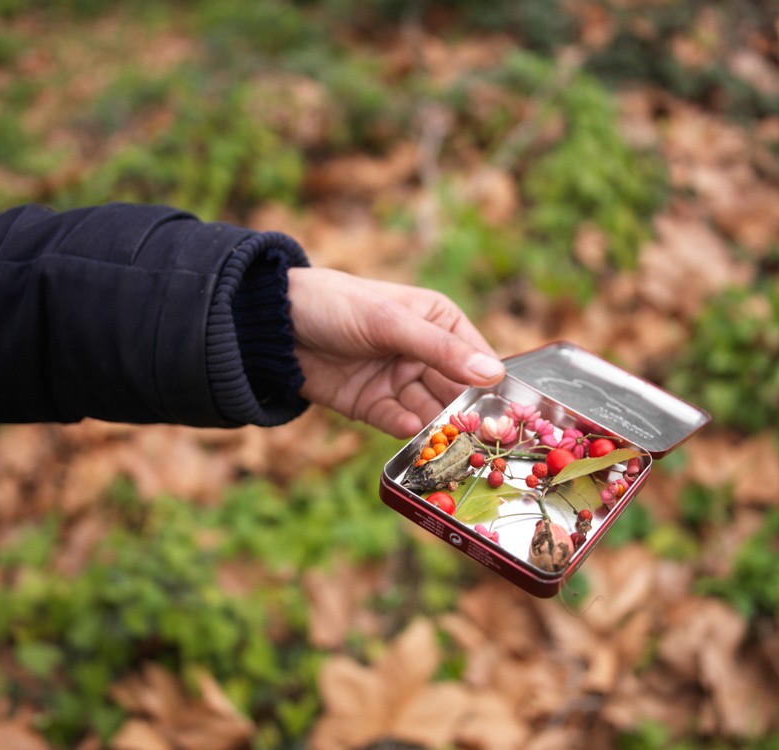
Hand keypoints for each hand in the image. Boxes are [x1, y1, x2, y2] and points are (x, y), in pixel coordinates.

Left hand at [287, 267, 505, 437]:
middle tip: (479, 438)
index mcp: (438, 322)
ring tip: (446, 442)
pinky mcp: (373, 405)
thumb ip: (441, 350)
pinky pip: (398, 422)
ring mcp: (398, 381)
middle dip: (465, 413)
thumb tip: (494, 373)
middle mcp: (424, 353)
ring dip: (437, 427)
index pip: (476, 358)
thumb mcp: (391, 323)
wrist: (274, 324)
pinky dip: (405, 429)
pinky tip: (409, 430)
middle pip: (455, 391)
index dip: (490, 384)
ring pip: (429, 411)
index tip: (505, 412)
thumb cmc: (337, 304)